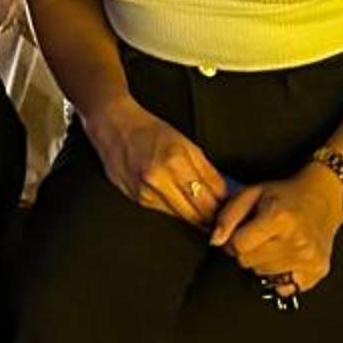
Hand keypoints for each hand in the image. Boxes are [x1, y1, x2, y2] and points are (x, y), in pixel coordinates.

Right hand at [81, 100, 227, 226]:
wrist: (113, 126)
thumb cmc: (149, 130)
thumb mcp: (185, 143)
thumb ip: (207, 170)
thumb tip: (224, 194)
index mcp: (175, 160)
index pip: (208, 198)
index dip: (222, 207)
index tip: (229, 209)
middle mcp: (159, 179)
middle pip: (195, 214)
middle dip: (210, 217)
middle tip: (219, 216)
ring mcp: (145, 191)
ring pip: (181, 217)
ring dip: (194, 215)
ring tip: (201, 208)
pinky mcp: (136, 199)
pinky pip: (164, 211)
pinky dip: (175, 208)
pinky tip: (177, 198)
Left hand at [211, 165, 342, 297]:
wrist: (322, 199)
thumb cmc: (284, 195)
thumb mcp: (252, 193)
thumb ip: (228, 216)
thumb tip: (216, 241)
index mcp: (280, 218)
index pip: (239, 245)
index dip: (233, 239)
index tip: (240, 232)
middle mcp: (298, 241)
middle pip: (249, 262)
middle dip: (246, 251)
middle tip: (258, 236)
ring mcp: (310, 259)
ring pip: (264, 275)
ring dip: (262, 262)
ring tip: (273, 243)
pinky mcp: (318, 271)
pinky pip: (284, 286)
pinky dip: (279, 274)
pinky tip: (285, 256)